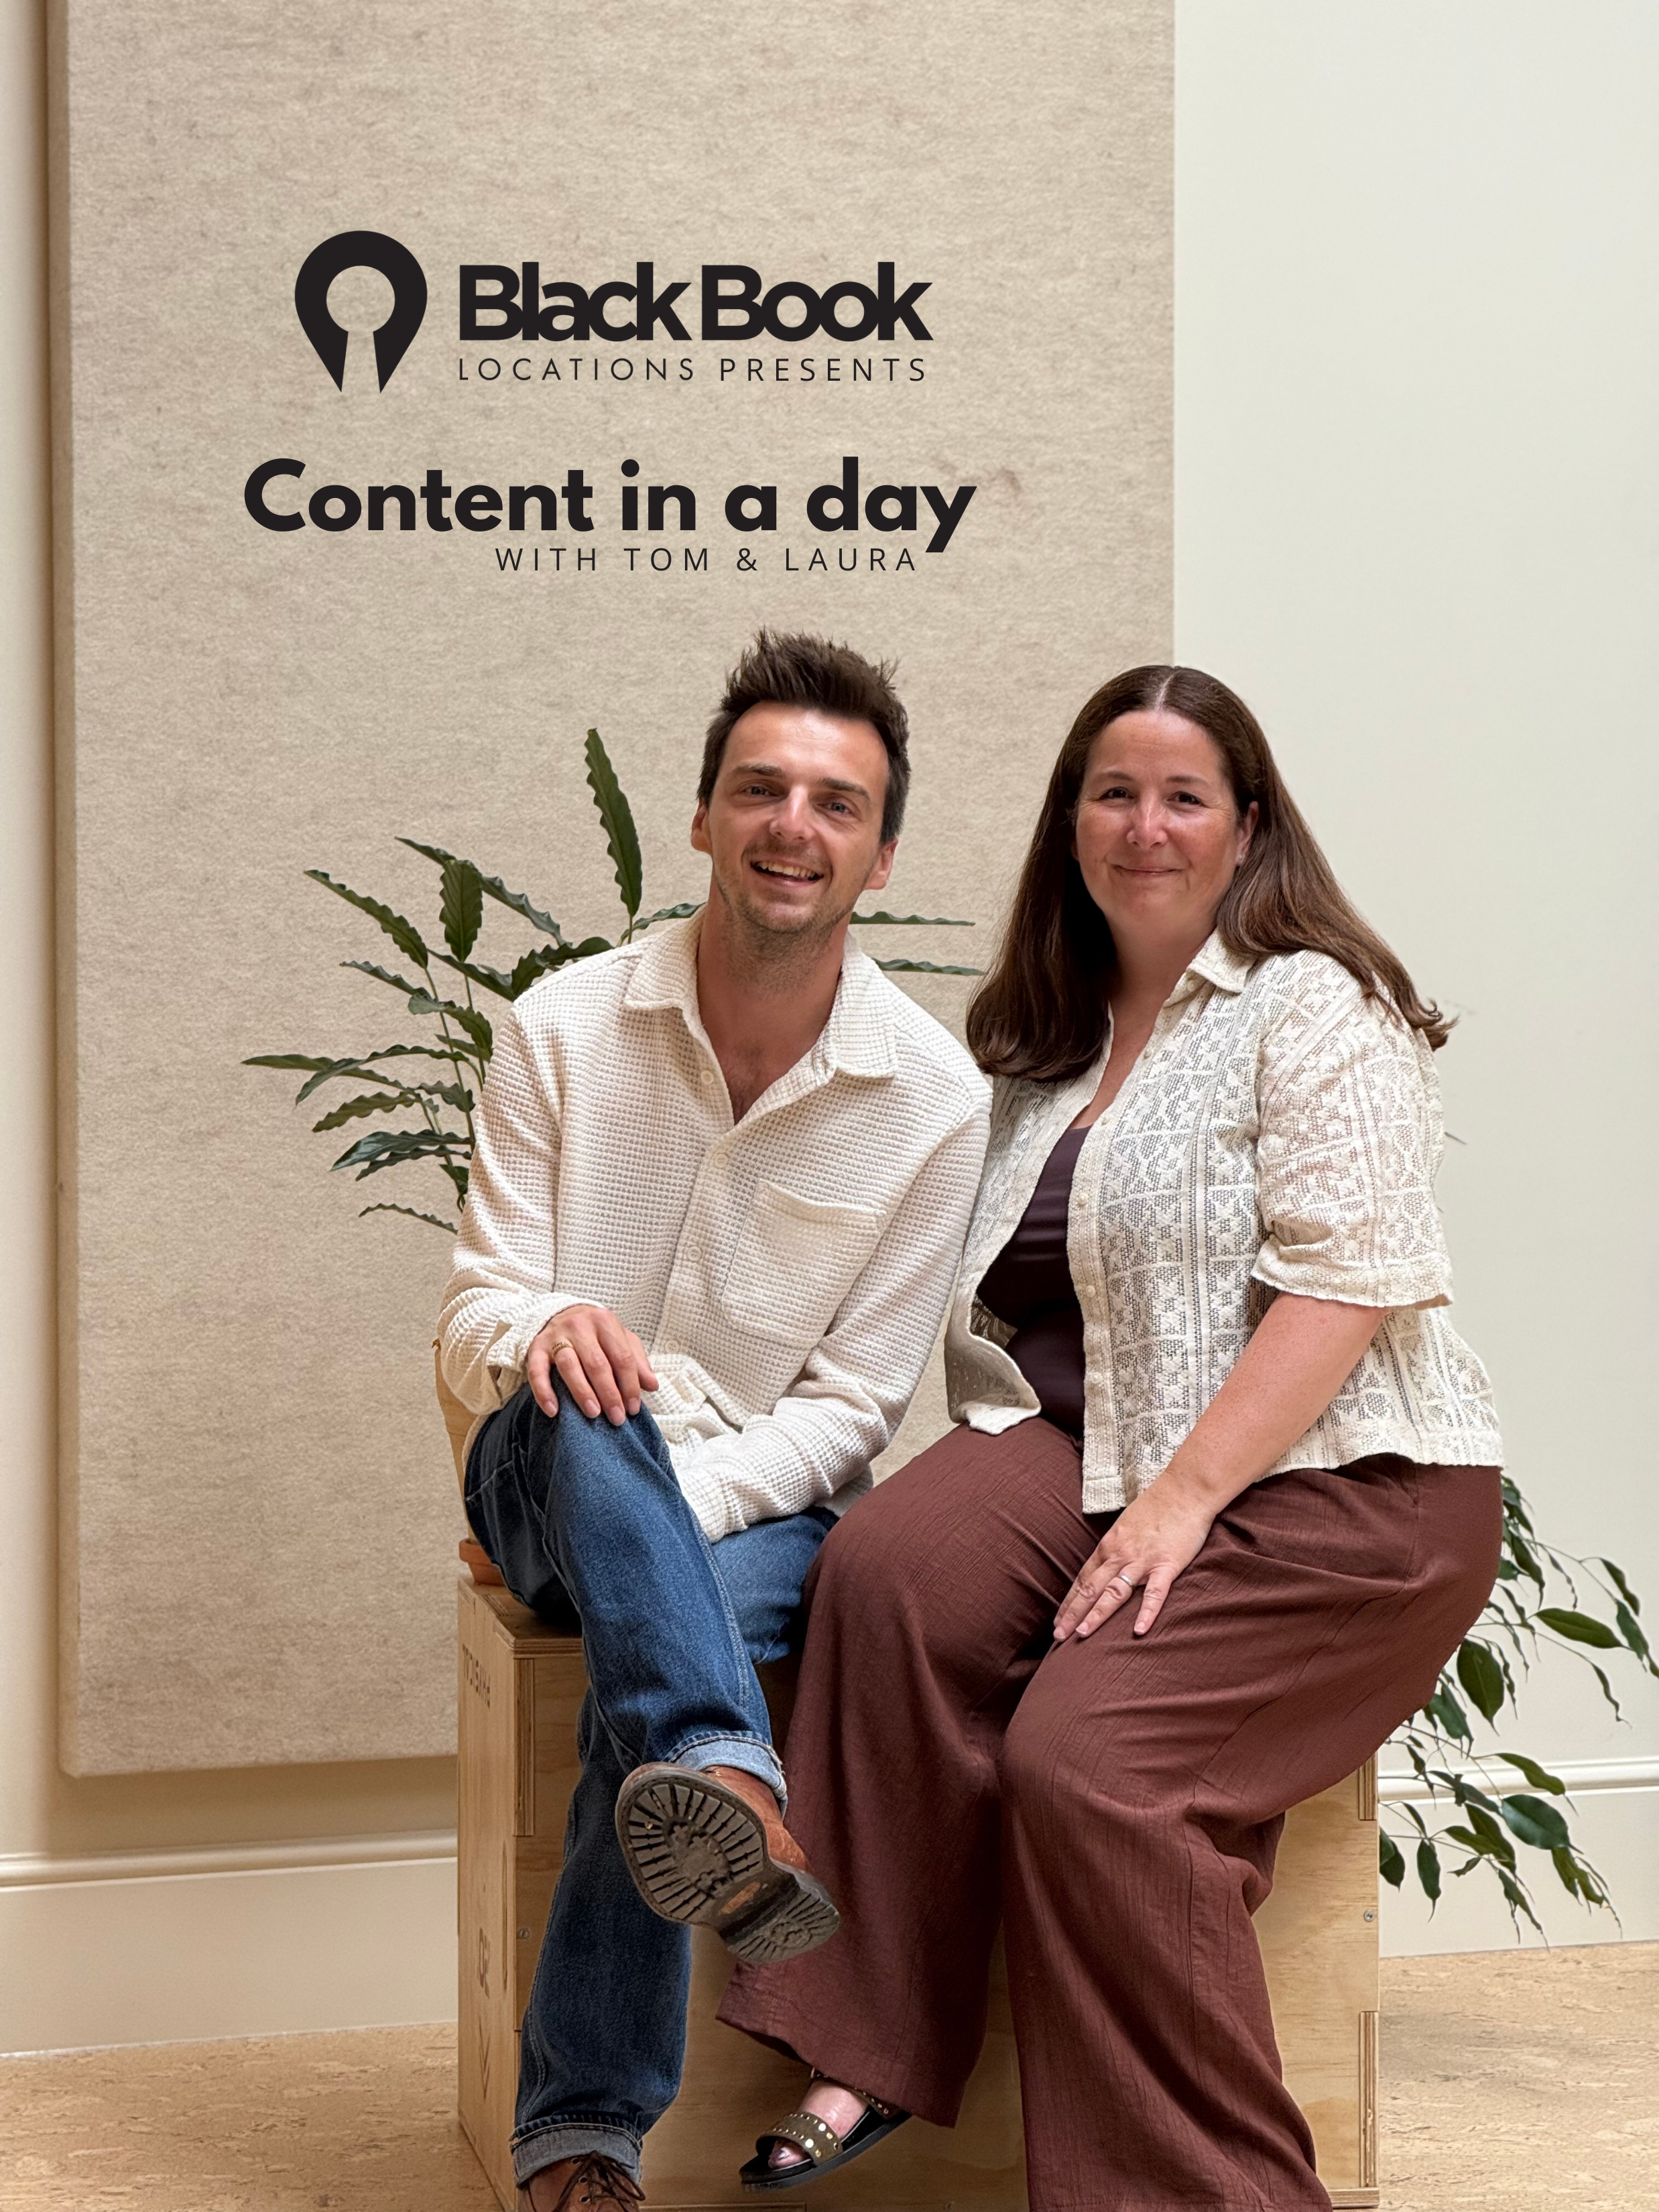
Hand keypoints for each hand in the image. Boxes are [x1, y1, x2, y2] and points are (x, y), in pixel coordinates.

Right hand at [526, 1305, 658, 1424]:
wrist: (559, 1314)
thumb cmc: (595, 1333)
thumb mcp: (620, 1340)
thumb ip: (636, 1361)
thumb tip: (652, 1385)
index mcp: (605, 1322)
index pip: (622, 1357)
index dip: (630, 1385)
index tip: (633, 1409)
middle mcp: (580, 1326)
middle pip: (597, 1363)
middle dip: (609, 1393)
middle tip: (616, 1418)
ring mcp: (556, 1336)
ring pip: (569, 1365)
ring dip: (582, 1392)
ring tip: (593, 1414)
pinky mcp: (535, 1347)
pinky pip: (536, 1371)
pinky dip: (544, 1392)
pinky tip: (553, 1410)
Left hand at [1053, 1477, 1220, 1641]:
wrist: (1185, 1489)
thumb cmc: (1157, 1507)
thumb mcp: (1126, 1526)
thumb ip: (1116, 1547)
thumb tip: (1106, 1566)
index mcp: (1109, 1545)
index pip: (1083, 1578)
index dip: (1070, 1601)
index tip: (1058, 1620)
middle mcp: (1120, 1554)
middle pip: (1091, 1588)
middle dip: (1073, 1613)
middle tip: (1058, 1636)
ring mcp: (1142, 1560)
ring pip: (1114, 1592)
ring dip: (1097, 1614)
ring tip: (1082, 1635)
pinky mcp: (1167, 1564)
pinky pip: (1154, 1592)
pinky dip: (1146, 1612)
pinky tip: (1138, 1630)